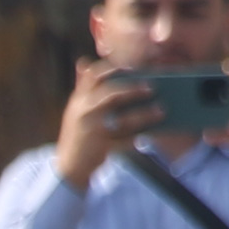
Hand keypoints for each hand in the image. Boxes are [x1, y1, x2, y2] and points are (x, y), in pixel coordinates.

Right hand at [52, 58, 152, 188]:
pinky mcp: (100, 148)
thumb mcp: (75, 109)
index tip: (131, 67)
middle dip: (133, 89)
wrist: (68, 166)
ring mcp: (91, 131)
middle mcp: (83, 113)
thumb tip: (84, 61)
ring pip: (122, 120)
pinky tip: (151, 133)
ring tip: (160, 110)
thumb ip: (81, 87)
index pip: (93, 76)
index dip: (113, 69)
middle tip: (151, 87)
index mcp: (78, 100)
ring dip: (143, 115)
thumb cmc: (78, 133)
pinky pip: (124, 142)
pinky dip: (138, 137)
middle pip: (111, 95)